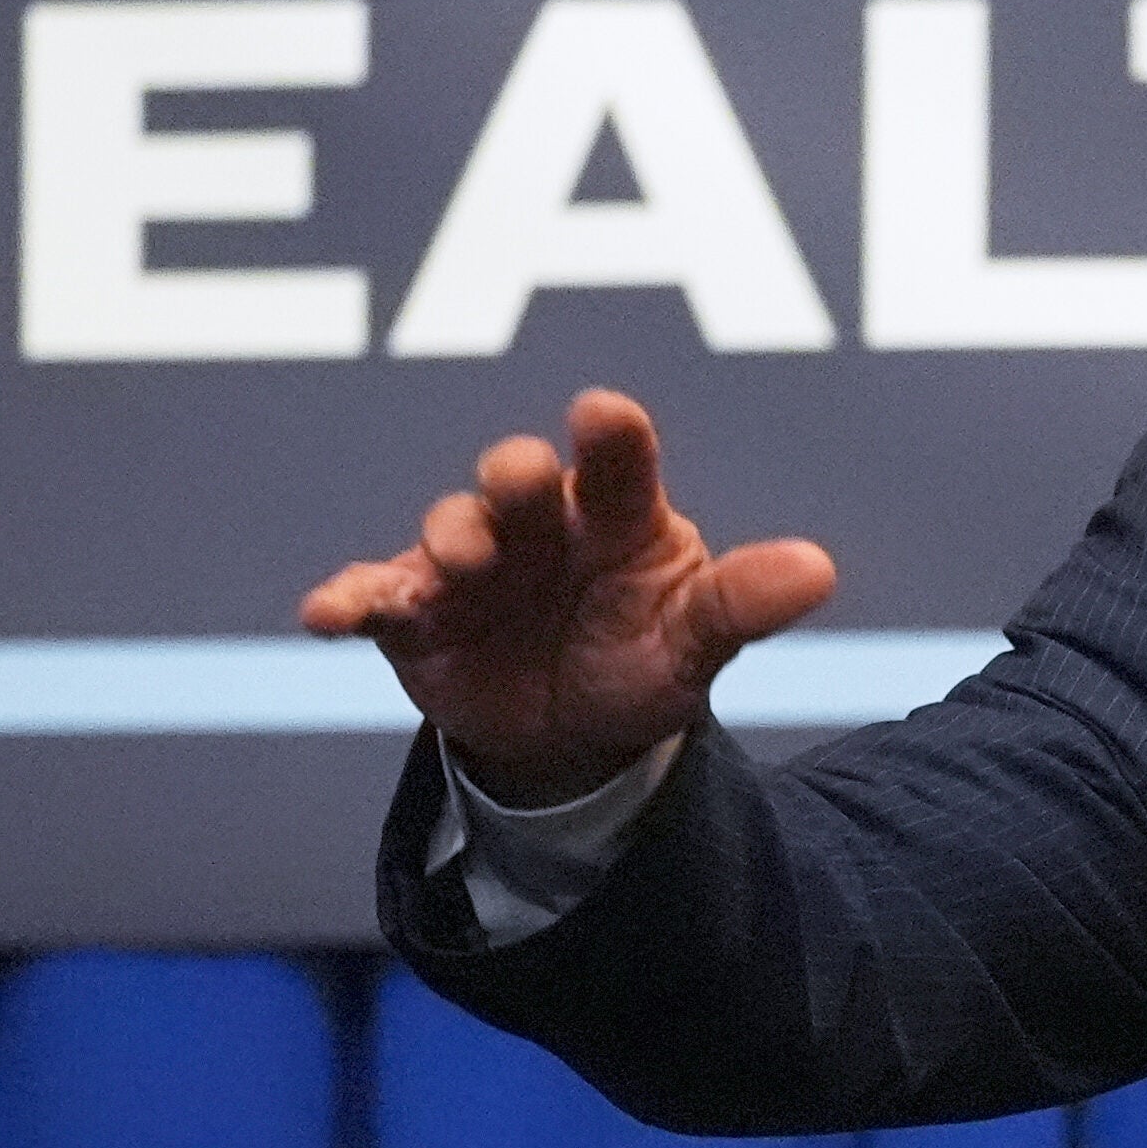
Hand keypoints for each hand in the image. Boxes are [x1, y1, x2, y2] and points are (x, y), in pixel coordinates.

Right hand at [298, 387, 840, 801]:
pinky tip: (327, 615)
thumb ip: (743, 603)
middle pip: (518, 482)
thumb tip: (819, 571)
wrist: (571, 733)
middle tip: (515, 480)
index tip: (604, 414)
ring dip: (449, 537)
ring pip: (450, 530)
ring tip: (459, 562)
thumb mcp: (694, 641)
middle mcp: (537, 522)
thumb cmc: (641, 657)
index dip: (610, 438)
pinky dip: (350, 600)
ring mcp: (469, 563)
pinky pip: (375, 596)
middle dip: (511, 478)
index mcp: (615, 514)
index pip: (618, 464)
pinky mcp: (413, 611)